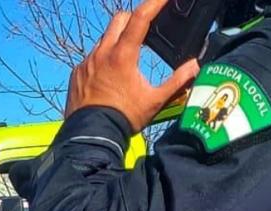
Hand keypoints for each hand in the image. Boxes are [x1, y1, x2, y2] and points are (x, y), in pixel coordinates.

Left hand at [65, 0, 200, 133]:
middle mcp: (102, 54)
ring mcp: (86, 63)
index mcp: (123, 55)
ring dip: (116, 41)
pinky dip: (101, 60)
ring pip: (103, 39)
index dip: (155, 2)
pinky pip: (90, 58)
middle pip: (119, 20)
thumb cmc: (122, 119)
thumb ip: (177, 81)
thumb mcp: (154, 101)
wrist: (91, 137)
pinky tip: (107, 75)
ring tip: (126, 57)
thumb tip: (194, 66)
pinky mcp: (76, 74)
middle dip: (133, 19)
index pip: (141, 17)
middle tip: (144, 28)